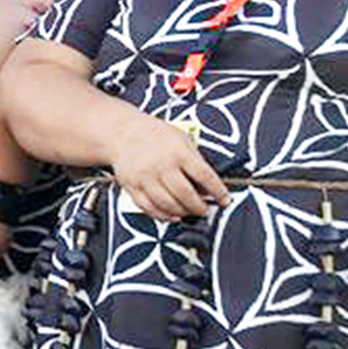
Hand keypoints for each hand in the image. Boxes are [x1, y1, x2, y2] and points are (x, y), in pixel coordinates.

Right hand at [111, 111, 228, 220]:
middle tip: (205, 209)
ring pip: (168, 204)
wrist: (122, 133)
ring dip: (183, 212)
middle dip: (199, 207)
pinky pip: (149, 208)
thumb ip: (196, 161)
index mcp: (178, 152)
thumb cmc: (154, 135)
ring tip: (189, 212)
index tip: (225, 199)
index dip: (218, 191)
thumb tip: (208, 185)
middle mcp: (161, 166)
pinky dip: (162, 215)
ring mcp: (145, 178)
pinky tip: (172, 215)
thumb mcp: (182, 139)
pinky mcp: (132, 187)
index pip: (204, 176)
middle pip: (186, 194)